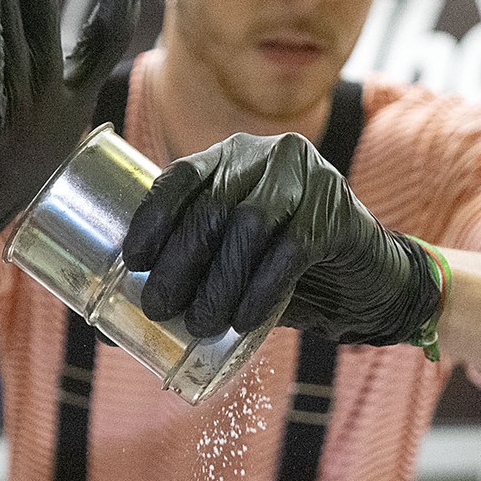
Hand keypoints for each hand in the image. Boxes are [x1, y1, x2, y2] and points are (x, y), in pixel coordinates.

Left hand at [121, 132, 440, 344]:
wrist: (364, 282)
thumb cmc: (286, 273)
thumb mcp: (234, 261)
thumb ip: (193, 271)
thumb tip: (116, 321)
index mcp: (234, 158)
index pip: (183, 176)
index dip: (153, 217)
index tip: (134, 262)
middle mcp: (269, 156)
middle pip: (212, 206)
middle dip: (179, 262)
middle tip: (160, 308)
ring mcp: (308, 179)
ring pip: (249, 226)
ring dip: (219, 282)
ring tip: (202, 324)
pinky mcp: (337, 212)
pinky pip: (290, 250)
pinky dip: (261, 290)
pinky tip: (244, 320)